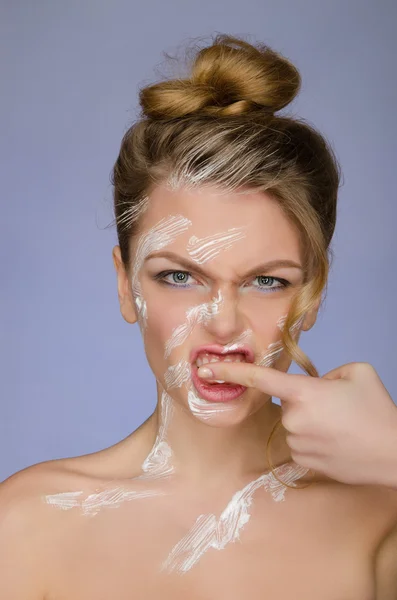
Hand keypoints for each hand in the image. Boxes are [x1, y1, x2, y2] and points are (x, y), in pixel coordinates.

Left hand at [197, 361, 396, 486]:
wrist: (395, 454)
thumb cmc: (378, 410)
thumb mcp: (356, 372)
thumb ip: (326, 372)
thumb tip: (313, 386)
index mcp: (303, 393)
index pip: (258, 379)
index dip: (230, 371)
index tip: (205, 369)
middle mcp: (293, 420)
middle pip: (287, 403)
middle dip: (305, 400)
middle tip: (336, 407)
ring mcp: (296, 444)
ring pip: (294, 424)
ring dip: (310, 422)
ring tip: (341, 426)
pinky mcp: (303, 464)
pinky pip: (300, 443)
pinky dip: (314, 440)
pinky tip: (337, 442)